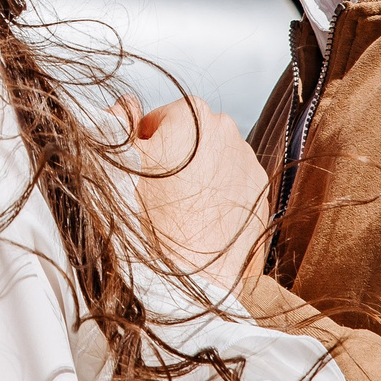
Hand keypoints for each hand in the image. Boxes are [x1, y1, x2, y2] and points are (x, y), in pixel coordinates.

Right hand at [117, 95, 270, 292]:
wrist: (190, 275)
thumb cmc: (150, 220)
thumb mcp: (119, 163)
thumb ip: (117, 121)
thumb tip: (123, 105)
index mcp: (192, 114)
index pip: (160, 117)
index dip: (144, 144)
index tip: (141, 169)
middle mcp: (228, 131)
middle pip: (192, 137)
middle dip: (176, 157)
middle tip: (158, 192)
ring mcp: (249, 164)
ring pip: (215, 162)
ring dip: (200, 177)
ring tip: (181, 211)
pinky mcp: (262, 196)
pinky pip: (234, 188)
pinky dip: (219, 198)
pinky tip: (201, 221)